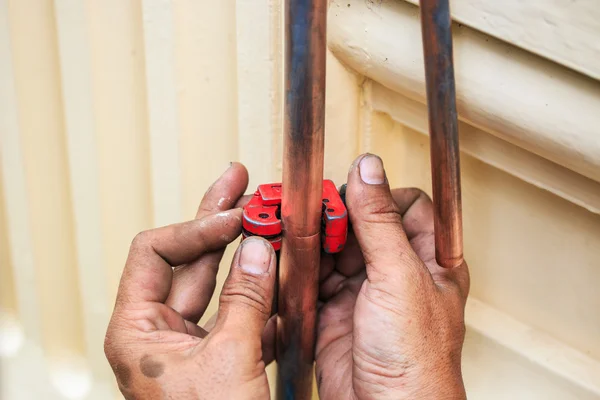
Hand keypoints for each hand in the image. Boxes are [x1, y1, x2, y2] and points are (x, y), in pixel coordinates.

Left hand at [104, 163, 276, 399]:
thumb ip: (246, 299)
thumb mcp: (228, 361)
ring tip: (267, 218)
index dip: (196, 228)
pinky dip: (264, 293)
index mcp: (137, 331)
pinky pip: (241, 312)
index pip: (155, 252)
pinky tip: (283, 275)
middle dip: (217, 219)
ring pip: (219, 285)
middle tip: (238, 183)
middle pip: (187, 259)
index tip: (236, 216)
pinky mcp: (220, 356)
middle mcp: (159, 332)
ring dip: (247, 255)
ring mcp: (191, 343)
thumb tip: (258, 249)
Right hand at [316, 154, 469, 398]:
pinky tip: (289, 261)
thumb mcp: (399, 277)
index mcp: (430, 260)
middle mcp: (398, 272)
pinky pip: (314, 278)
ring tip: (292, 231)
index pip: (406, 206)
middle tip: (310, 208)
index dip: (376, 194)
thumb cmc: (415, 359)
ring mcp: (365, 291)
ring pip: (334, 249)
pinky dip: (300, 269)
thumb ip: (379, 221)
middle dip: (334, 217)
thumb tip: (368, 170)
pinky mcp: (336, 310)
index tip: (347, 190)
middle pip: (362, 224)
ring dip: (313, 241)